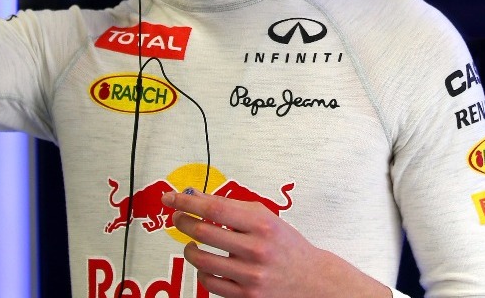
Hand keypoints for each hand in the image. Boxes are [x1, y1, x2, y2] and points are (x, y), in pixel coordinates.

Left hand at [162, 188, 390, 297]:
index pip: (215, 209)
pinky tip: (207, 264)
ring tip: (192, 243)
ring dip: (190, 248)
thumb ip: (234, 208)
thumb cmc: (286, 246)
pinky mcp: (245, 296)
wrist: (311, 279)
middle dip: (183, 221)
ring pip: (201, 259)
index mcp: (262, 225)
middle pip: (203, 232)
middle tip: (179, 217)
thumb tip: (198, 198)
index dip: (188, 201)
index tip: (173, 197)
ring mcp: (250, 275)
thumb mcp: (266, 219)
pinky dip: (203, 271)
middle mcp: (256, 250)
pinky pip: (209, 283)